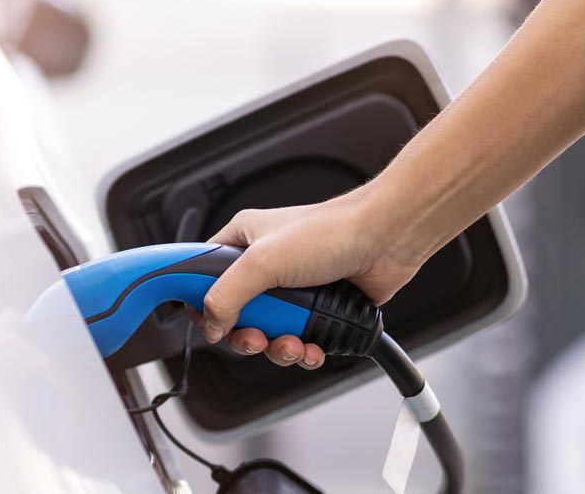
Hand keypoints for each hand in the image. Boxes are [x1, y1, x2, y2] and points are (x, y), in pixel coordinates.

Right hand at [191, 191, 421, 369]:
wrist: (387, 241)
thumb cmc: (332, 231)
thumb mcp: (263, 262)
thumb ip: (227, 295)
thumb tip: (211, 325)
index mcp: (243, 242)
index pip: (201, 276)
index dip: (198, 302)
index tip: (204, 322)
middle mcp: (266, 266)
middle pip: (235, 316)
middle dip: (246, 336)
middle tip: (256, 338)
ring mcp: (293, 290)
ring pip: (268, 334)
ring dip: (278, 348)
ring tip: (293, 344)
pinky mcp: (318, 310)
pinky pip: (299, 342)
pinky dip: (303, 352)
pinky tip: (313, 348)